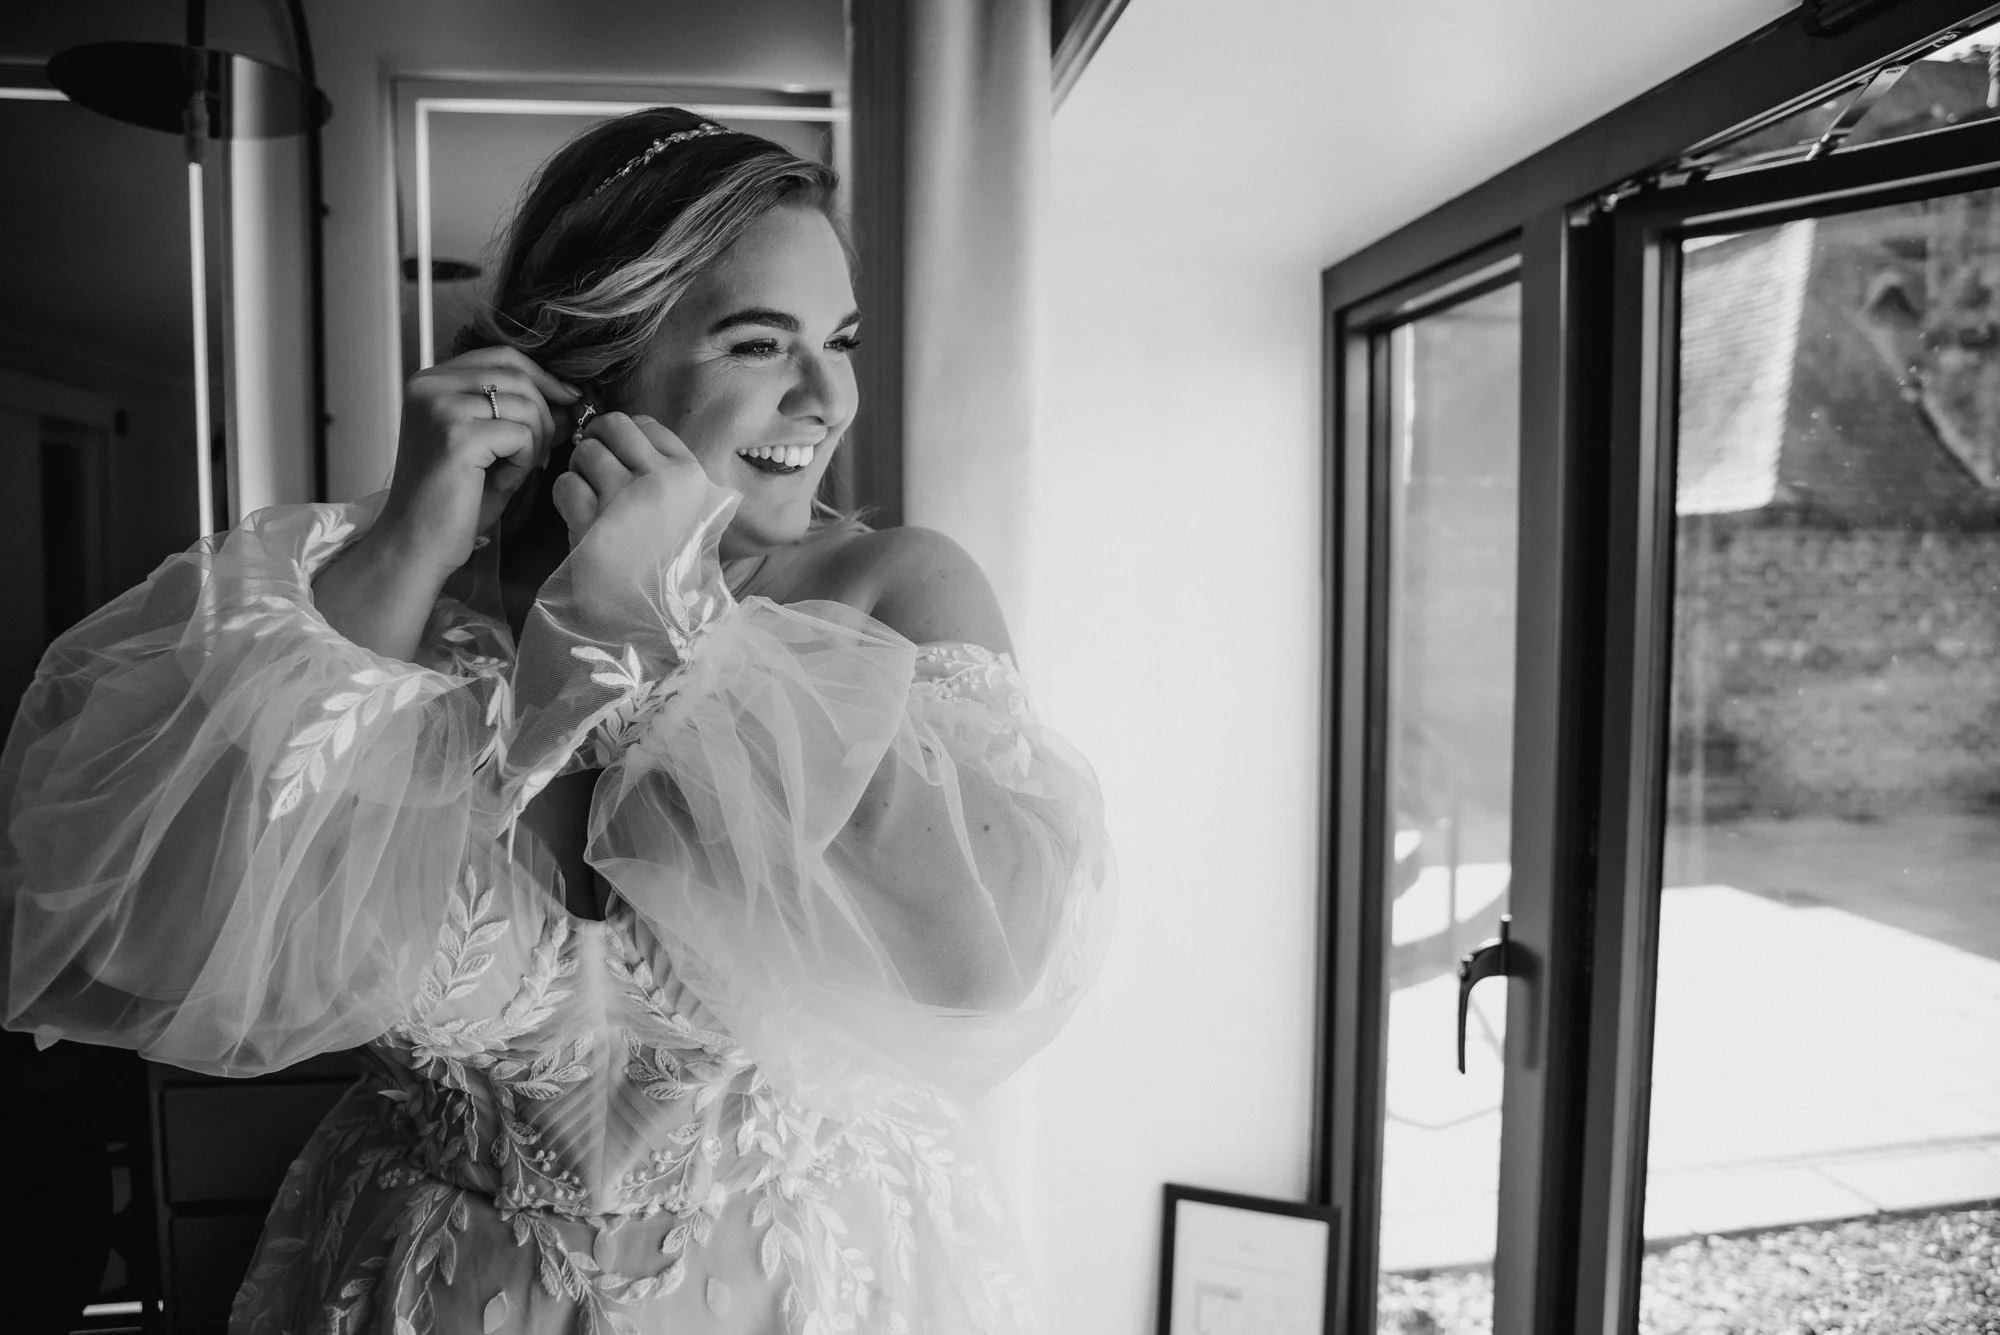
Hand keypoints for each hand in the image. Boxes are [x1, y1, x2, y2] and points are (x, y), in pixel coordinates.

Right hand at [374, 347, 579, 576]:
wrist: (418, 544)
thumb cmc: (453, 502)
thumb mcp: (493, 447)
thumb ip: (525, 416)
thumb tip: (570, 397)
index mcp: (431, 382)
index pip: (502, 356)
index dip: (542, 376)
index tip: (568, 398)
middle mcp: (430, 386)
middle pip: (518, 376)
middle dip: (544, 416)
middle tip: (538, 454)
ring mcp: (441, 408)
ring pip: (526, 405)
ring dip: (532, 445)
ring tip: (508, 472)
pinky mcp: (456, 436)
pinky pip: (521, 435)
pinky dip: (523, 463)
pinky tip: (500, 482)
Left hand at [552, 410, 715, 556]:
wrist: (658, 613)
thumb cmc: (676, 561)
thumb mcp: (696, 510)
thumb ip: (673, 472)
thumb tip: (634, 432)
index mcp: (689, 474)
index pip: (645, 424)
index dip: (625, 435)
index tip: (620, 454)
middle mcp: (659, 481)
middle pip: (613, 427)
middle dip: (598, 441)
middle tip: (594, 464)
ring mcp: (624, 501)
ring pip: (586, 452)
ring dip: (580, 468)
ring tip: (588, 491)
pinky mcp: (592, 524)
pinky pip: (565, 483)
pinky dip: (564, 494)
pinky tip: (575, 511)